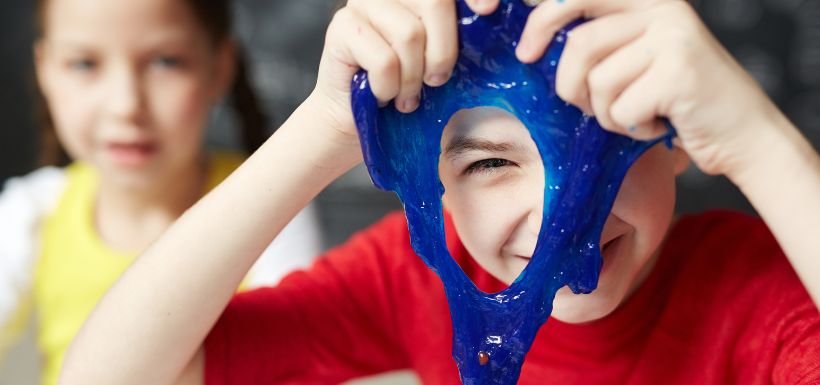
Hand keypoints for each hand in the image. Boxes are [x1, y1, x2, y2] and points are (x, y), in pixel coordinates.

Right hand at [307, 0, 496, 145]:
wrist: (355, 118)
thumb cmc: (402, 88)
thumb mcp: (437, 58)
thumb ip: (457, 35)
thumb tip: (488, 15)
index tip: (488, 10)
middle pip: (435, 2)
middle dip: (443, 50)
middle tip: (435, 82)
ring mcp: (361, 4)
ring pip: (409, 34)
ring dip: (412, 78)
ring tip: (406, 97)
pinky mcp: (341, 27)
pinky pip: (384, 60)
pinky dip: (389, 87)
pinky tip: (382, 96)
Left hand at [516, 0, 785, 178]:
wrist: (742, 132)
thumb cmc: (676, 101)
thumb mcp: (635, 60)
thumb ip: (598, 44)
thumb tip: (532, 44)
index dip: (541, 20)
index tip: (525, 53)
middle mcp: (661, 7)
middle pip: (579, 42)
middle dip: (567, 83)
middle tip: (578, 104)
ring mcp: (672, 36)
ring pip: (598, 81)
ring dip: (605, 113)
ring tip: (633, 115)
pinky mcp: (679, 71)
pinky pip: (620, 108)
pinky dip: (629, 129)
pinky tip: (656, 125)